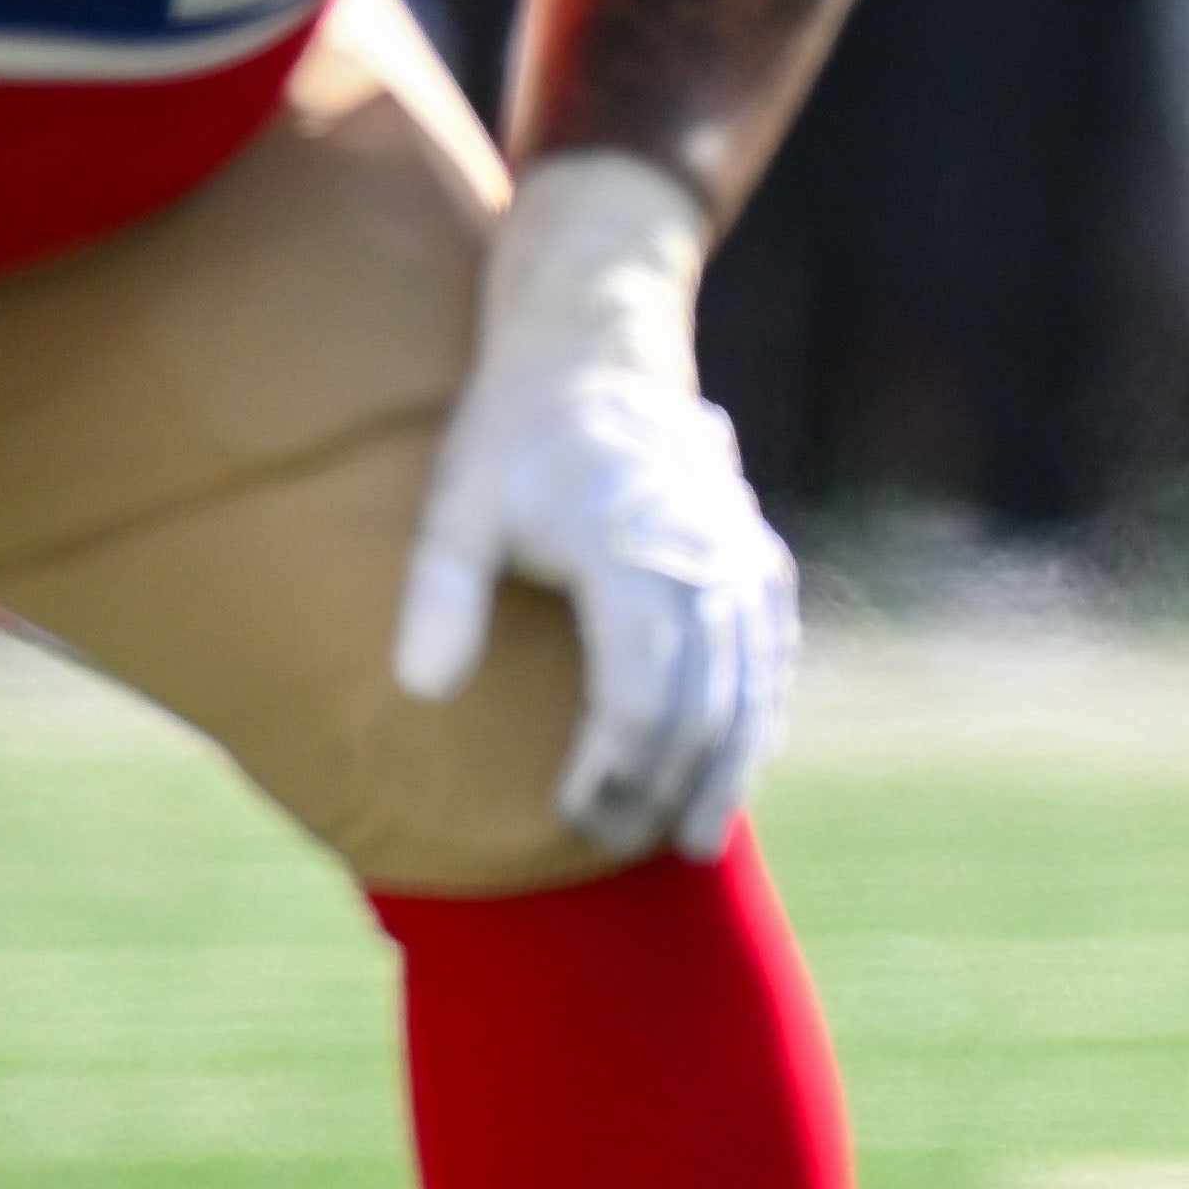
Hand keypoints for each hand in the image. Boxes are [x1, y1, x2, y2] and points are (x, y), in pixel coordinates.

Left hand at [404, 152, 797, 857]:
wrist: (595, 346)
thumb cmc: (513, 431)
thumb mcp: (456, 503)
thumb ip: (439, 596)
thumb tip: (420, 692)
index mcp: (628, 547)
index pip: (636, 688)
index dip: (612, 764)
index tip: (573, 814)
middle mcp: (700, 554)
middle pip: (702, 699)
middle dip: (666, 782)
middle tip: (622, 843)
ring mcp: (737, 553)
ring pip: (750, 681)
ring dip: (728, 763)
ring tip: (700, 838)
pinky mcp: (753, 553)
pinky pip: (768, 649)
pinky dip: (757, 712)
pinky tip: (739, 760)